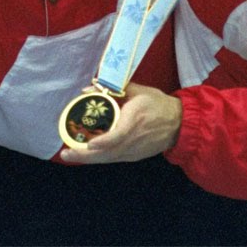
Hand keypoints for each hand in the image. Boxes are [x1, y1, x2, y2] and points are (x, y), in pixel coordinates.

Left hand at [59, 83, 181, 163]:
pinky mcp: (135, 156)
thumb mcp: (139, 91)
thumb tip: (89, 88)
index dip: (104, 141)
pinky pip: (114, 158)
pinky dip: (98, 158)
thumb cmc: (158, 104)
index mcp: (135, 120)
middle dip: (85, 156)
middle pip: (108, 152)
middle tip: (65, 154)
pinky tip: (85, 155)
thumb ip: (114, 88)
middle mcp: (134, 139)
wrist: (180, 124)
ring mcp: (135, 150)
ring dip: (88, 159)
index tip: (90, 144)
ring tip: (69, 155)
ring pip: (109, 158)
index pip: (119, 135)